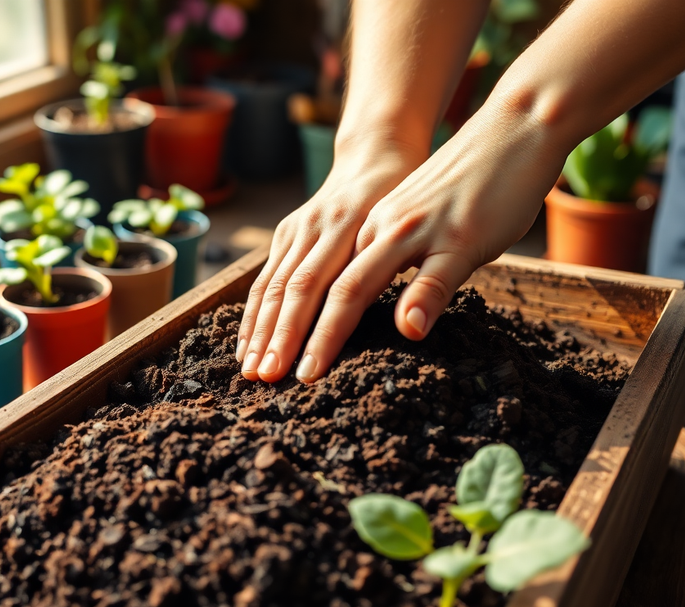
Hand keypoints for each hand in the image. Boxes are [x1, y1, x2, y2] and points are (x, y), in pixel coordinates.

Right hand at [235, 135, 425, 381]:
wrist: (380, 148)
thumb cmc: (416, 193)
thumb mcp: (437, 233)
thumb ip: (428, 282)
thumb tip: (413, 327)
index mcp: (354, 227)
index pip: (328, 290)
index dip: (315, 335)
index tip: (304, 374)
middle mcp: (318, 227)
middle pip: (291, 289)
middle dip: (275, 338)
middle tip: (263, 380)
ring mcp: (298, 228)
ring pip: (273, 283)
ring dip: (257, 329)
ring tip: (248, 370)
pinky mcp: (288, 231)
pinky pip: (267, 275)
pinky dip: (255, 310)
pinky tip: (248, 341)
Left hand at [239, 100, 568, 383]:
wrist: (513, 130)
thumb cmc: (465, 186)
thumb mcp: (416, 229)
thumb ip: (391, 264)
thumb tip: (376, 308)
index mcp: (362, 231)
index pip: (304, 281)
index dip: (276, 322)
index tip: (256, 360)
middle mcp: (374, 230)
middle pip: (315, 287)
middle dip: (285, 336)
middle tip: (263, 377)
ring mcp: (413, 231)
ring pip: (357, 285)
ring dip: (329, 331)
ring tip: (308, 371)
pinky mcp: (459, 236)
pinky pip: (435, 274)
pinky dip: (420, 301)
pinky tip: (409, 330)